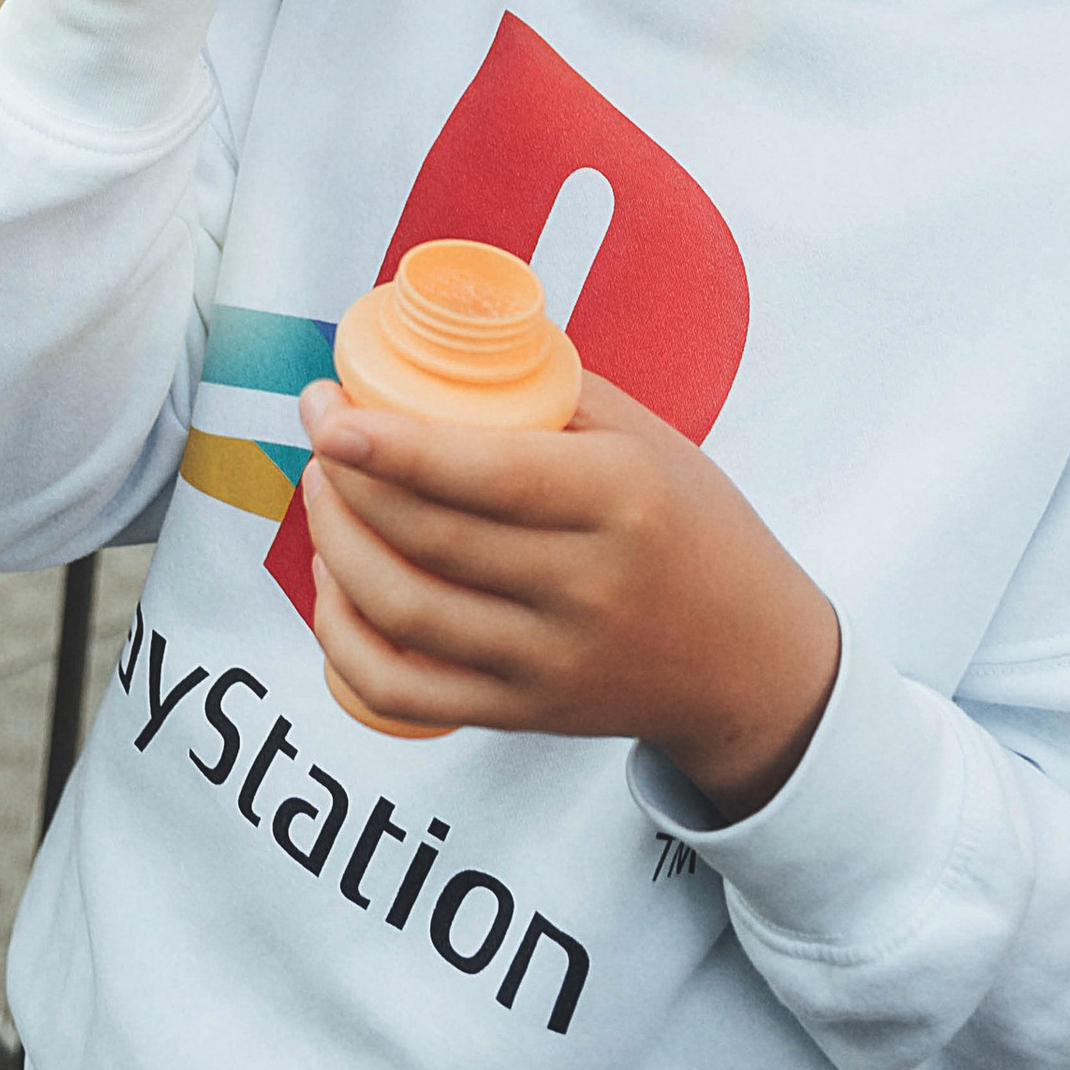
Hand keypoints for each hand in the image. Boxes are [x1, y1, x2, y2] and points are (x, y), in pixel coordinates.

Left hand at [299, 367, 839, 819]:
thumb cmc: (693, 527)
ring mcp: (549, 662)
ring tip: (323, 491)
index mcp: (618, 500)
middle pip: (428, 537)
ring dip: (336, 544)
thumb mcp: (647, 439)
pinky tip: (333, 589)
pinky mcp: (522, 715)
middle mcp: (584, 587)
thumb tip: (439, 355)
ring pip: (403, 611)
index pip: (484, 475)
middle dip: (346, 477)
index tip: (329, 409)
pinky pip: (402, 694)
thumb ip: (549, 397)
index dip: (392, 445)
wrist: (749, 662)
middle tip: (320, 428)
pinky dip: (344, 644)